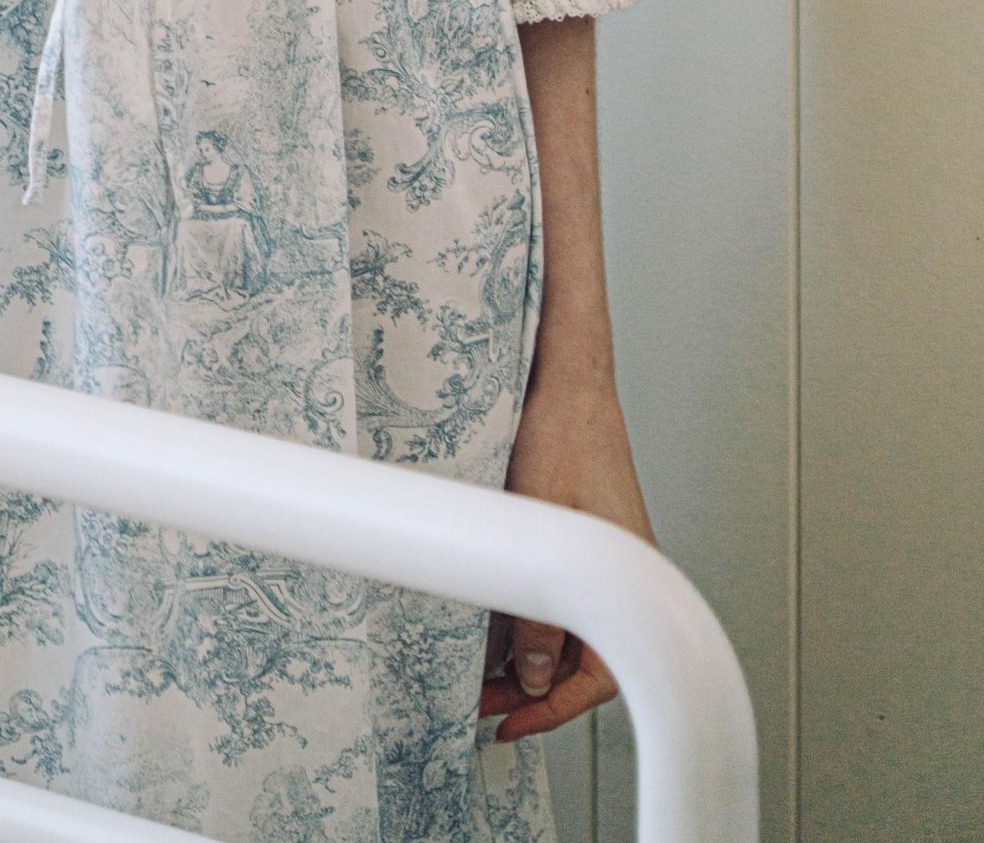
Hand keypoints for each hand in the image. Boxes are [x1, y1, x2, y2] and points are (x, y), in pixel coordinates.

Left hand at [480, 352, 656, 743]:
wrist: (569, 378)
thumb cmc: (563, 434)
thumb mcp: (540, 523)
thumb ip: (537, 606)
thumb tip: (534, 675)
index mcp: (624, 575)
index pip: (598, 675)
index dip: (552, 710)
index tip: (510, 724)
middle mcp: (619, 572)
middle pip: (581, 661)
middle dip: (533, 693)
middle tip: (483, 705)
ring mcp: (602, 555)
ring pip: (568, 632)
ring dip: (527, 659)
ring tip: (480, 676)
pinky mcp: (583, 537)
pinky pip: (560, 599)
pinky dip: (528, 621)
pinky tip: (493, 628)